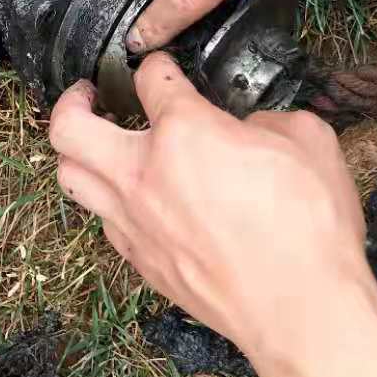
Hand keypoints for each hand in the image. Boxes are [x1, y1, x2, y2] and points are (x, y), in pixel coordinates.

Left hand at [50, 55, 376, 376]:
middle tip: (89, 93)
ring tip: (97, 143)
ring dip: (77, 154)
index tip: (163, 67)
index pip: (150, 79)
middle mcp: (143, 174)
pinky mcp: (142, 263)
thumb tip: (250, 129)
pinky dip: (109, 202)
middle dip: (72, 100)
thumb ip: (268, 120)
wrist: (301, 311)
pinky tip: (135, 198)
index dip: (157, 65)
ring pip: (71, 179)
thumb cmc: (309, 226)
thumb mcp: (308, 141)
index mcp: (184, 131)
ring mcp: (135, 223)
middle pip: (67, 127)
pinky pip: (104, 222)